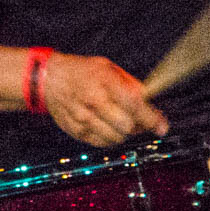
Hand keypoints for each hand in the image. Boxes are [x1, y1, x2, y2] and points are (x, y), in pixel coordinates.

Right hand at [42, 53, 169, 147]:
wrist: (47, 79)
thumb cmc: (80, 71)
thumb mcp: (107, 68)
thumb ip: (130, 84)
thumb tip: (149, 101)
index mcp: (103, 82)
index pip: (134, 105)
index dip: (151, 119)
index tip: (162, 127)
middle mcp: (92, 101)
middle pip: (126, 126)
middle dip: (138, 126)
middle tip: (139, 121)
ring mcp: (82, 118)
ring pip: (116, 138)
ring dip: (124, 134)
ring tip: (121, 122)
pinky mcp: (75, 130)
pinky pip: (101, 143)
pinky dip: (110, 138)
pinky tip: (108, 127)